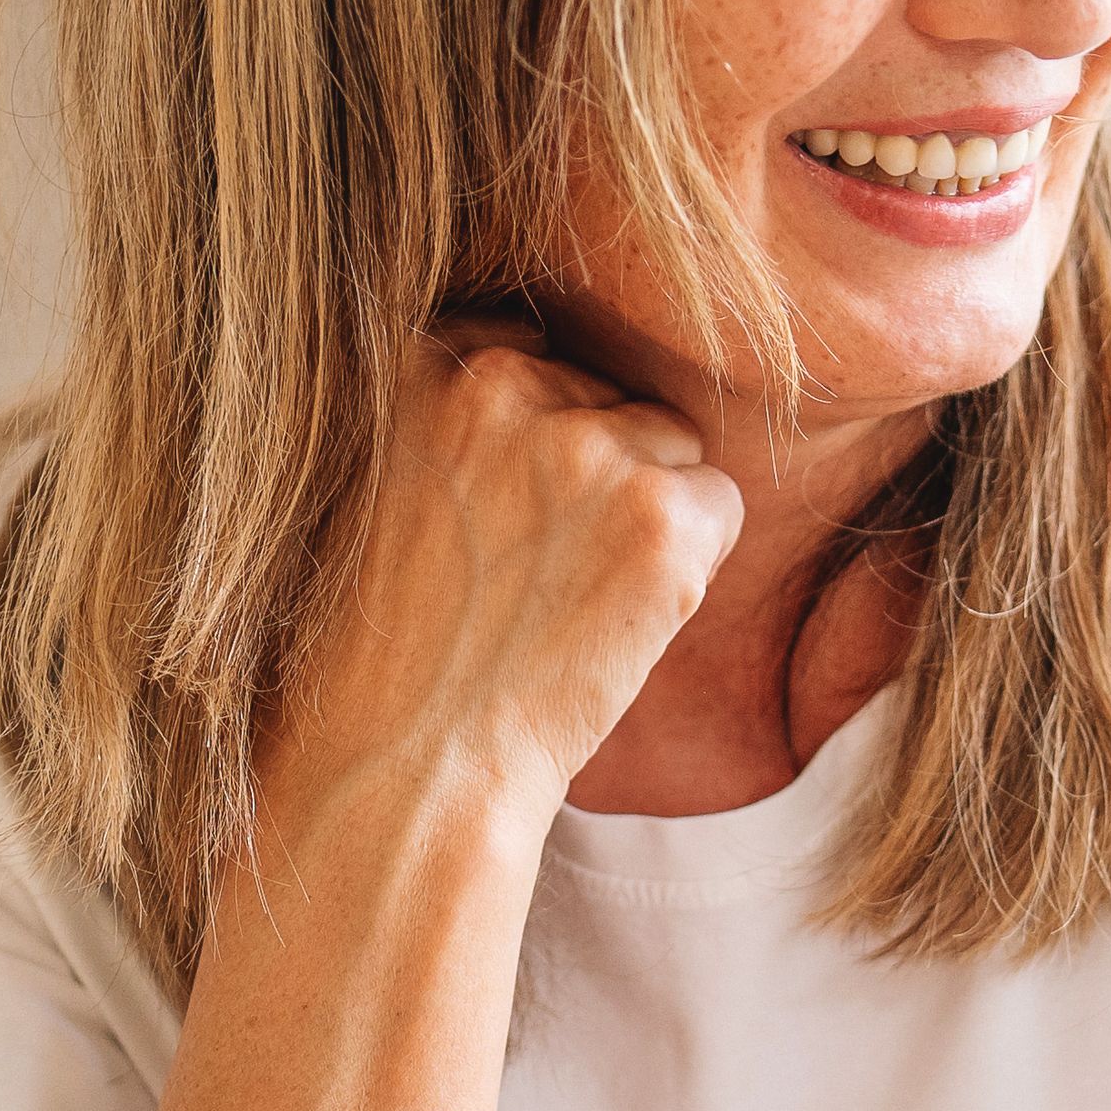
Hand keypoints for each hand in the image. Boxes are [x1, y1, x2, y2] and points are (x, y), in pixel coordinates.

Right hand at [264, 335, 738, 821]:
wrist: (410, 761)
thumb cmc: (394, 646)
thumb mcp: (390, 484)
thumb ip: (463, 415)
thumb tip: (569, 380)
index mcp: (422, 361)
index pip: (531, 348)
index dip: (535, 435)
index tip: (503, 513)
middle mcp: (502, 380)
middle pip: (609, 395)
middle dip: (595, 474)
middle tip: (529, 575)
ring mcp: (584, 444)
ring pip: (671, 446)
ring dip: (645, 517)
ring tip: (564, 601)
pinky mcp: (660, 512)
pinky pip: (720, 505)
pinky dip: (690, 569)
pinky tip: (612, 623)